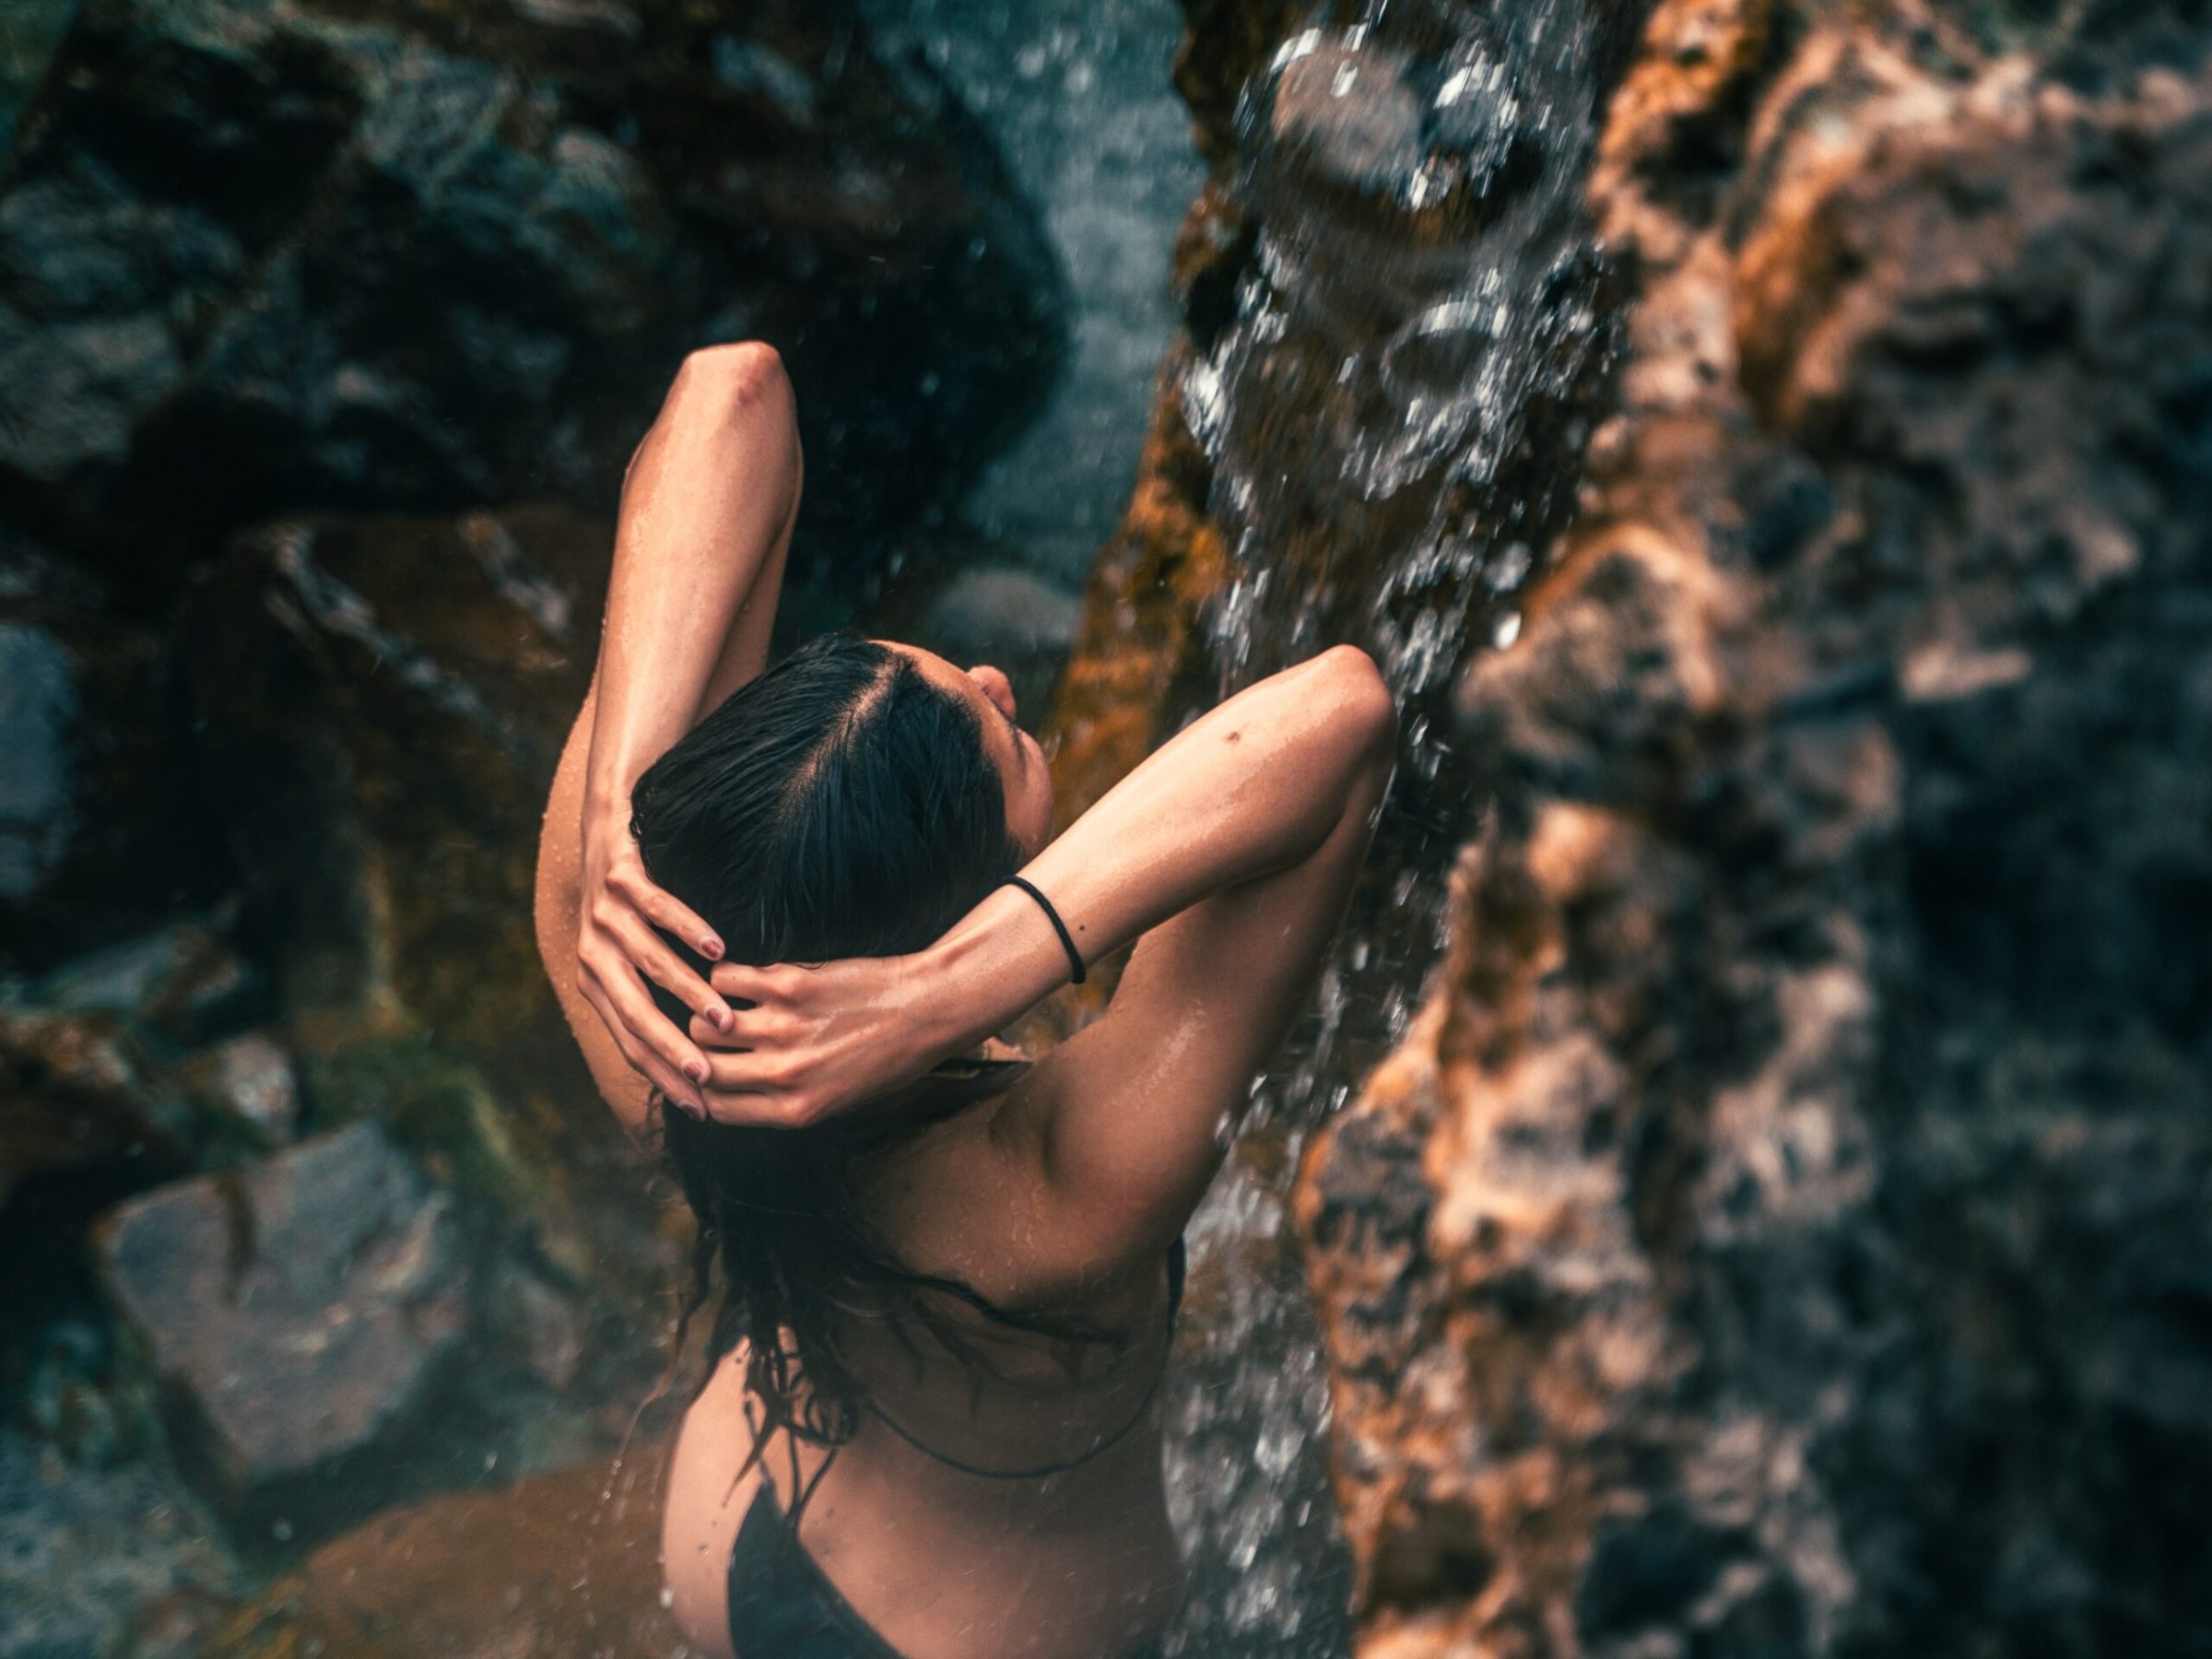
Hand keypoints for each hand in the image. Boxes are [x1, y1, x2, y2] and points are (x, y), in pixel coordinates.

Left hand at [574, 806, 733, 1114]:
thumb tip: (692, 1049)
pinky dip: (686, 930)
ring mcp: (602, 913)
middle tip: (708, 1077)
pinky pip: (656, 908)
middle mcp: (593, 953)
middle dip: (670, 1049)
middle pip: (634, 1013)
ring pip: (649, 964)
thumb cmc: (634, 892)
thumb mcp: (633, 949)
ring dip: (687, 995)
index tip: (701, 1105)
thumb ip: (650, 993)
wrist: (610, 815)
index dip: (663, 1076)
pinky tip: (717, 950)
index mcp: (597, 981)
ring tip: (724, 1019)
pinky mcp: (617, 875)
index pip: (629, 1042)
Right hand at [682, 955, 954, 1127]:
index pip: (716, 1108)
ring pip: (704, 1023)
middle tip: (699, 1033)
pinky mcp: (790, 987)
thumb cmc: (888, 1058)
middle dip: (695, 1052)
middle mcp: (785, 1075)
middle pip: (701, 1067)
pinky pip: (726, 980)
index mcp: (796, 1111)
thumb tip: (736, 1096)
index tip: (699, 1072)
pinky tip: (736, 975)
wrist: (929, 1010)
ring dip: (704, 1012)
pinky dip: (723, 976)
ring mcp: (784, 1030)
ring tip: (714, 1002)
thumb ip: (788, 1103)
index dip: (700, 1090)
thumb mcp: (840, 1101)